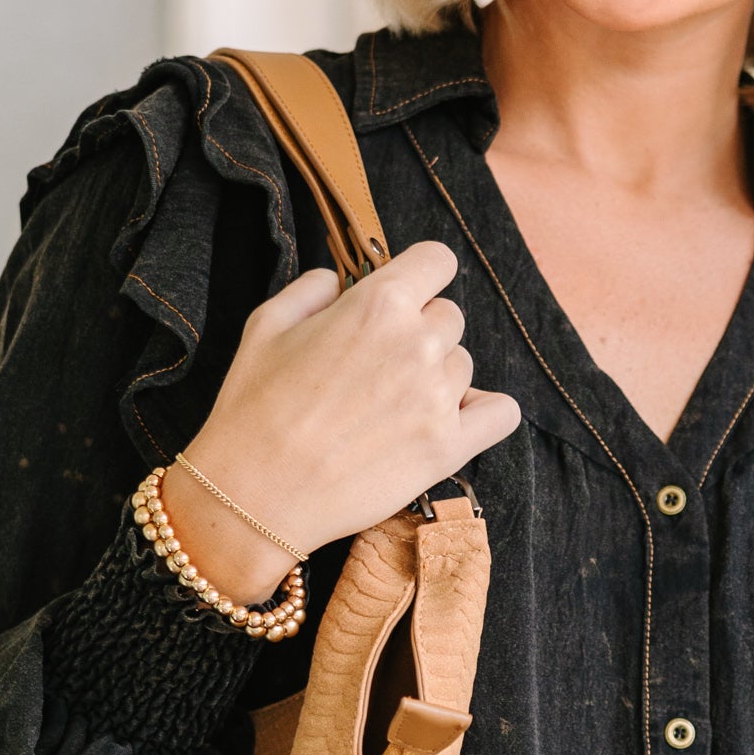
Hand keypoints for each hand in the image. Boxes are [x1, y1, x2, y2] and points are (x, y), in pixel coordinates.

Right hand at [161, 244, 520, 601]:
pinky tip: (452, 419)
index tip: (405, 296)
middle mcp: (419, 343)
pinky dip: (484, 412)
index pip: (437, 260)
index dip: (420, 276)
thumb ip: (312, 289)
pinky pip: (500, 414)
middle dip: (420, 332)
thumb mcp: (267, 324)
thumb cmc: (253, 408)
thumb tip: (338, 279)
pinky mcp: (449, 448)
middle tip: (379, 366)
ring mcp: (439, 398)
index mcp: (379, 303)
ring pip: (464, 366)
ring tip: (392, 405)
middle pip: (449, 317)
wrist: (256, 494)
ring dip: (438, 377)